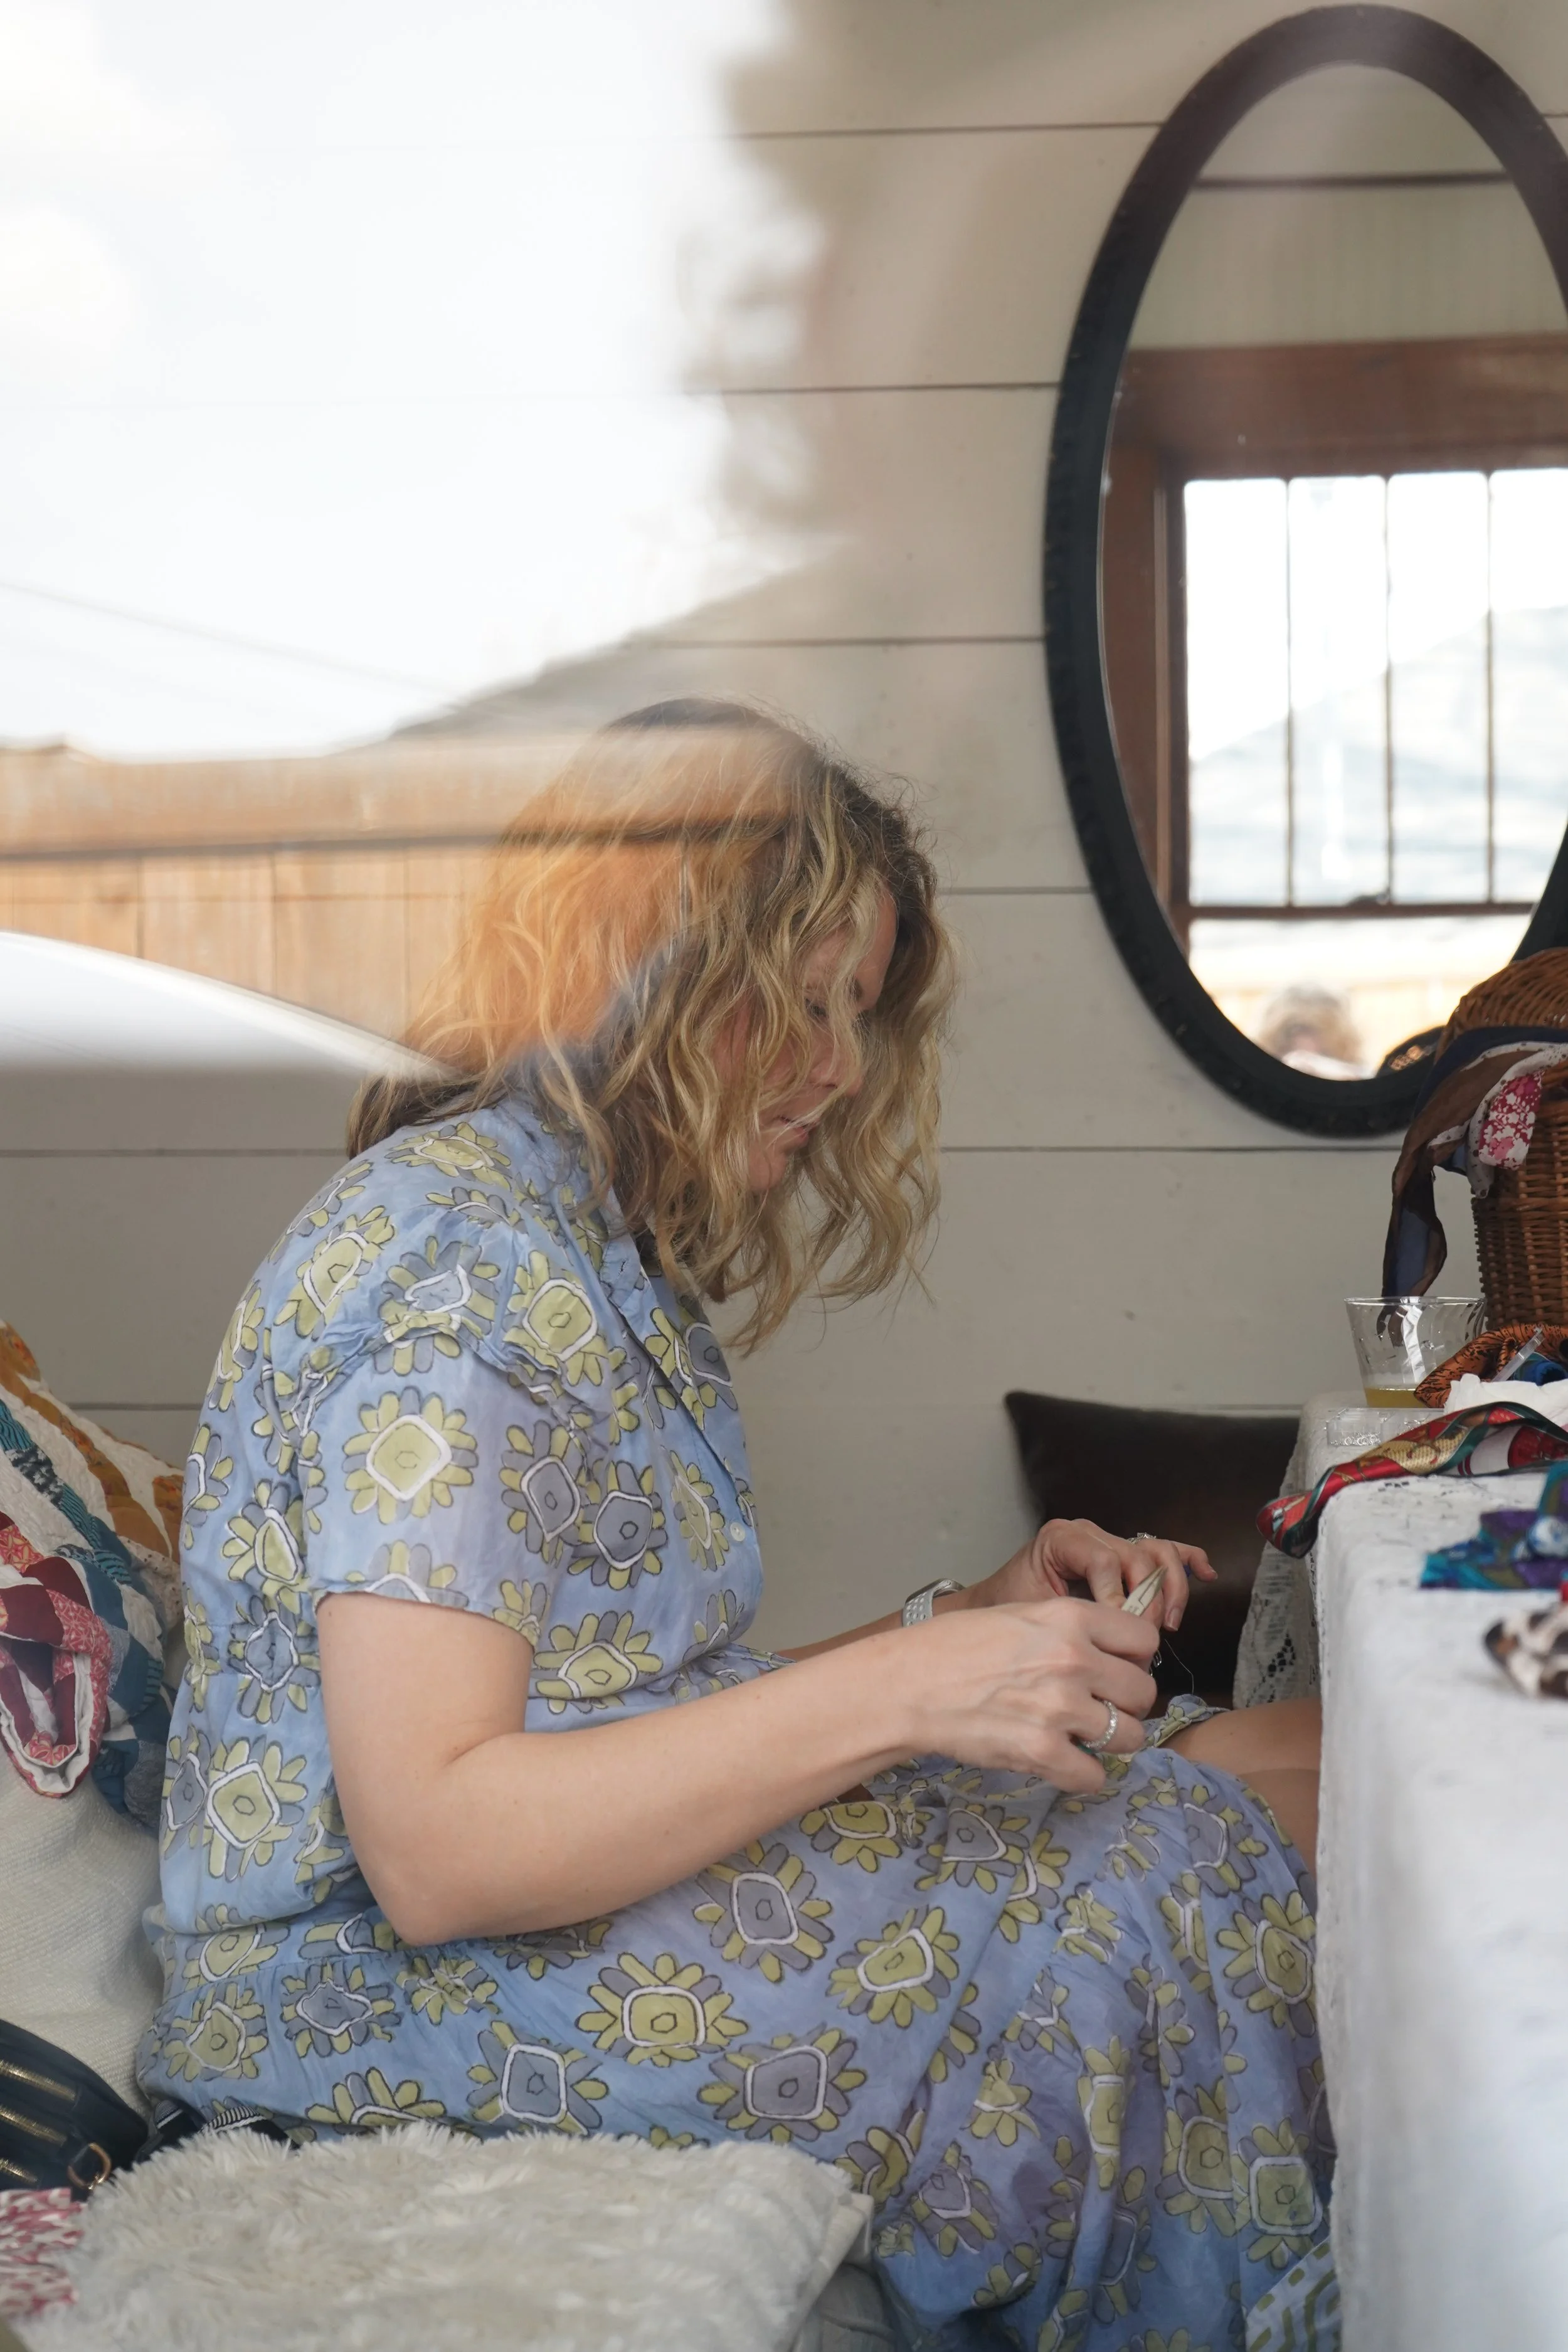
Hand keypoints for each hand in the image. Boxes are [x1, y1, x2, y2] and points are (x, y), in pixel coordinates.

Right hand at [892, 1595, 1159, 1789]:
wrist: (907, 1686)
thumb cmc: (952, 1647)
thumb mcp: (1017, 1614)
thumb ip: (1067, 1629)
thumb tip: (1108, 1654)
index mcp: (1068, 1617)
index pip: (1143, 1639)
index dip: (1134, 1658)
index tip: (1116, 1670)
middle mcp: (1073, 1659)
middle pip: (1142, 1691)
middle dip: (1126, 1704)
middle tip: (1100, 1708)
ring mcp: (1060, 1708)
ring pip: (1130, 1736)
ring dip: (1110, 1741)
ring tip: (1080, 1737)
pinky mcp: (1042, 1752)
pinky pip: (1095, 1776)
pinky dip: (1081, 1775)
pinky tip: (1061, 1763)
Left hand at [970, 1519, 1215, 1631]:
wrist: (995, 1605)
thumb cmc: (1009, 1611)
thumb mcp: (1032, 1617)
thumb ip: (1071, 1624)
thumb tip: (1115, 1644)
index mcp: (1061, 1539)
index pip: (1104, 1560)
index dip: (1117, 1598)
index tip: (1115, 1631)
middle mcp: (1089, 1533)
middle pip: (1137, 1557)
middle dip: (1147, 1601)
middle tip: (1145, 1639)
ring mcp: (1109, 1541)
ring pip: (1156, 1552)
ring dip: (1170, 1588)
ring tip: (1168, 1623)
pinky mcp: (1124, 1555)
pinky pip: (1162, 1549)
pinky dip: (1187, 1560)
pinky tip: (1206, 1575)